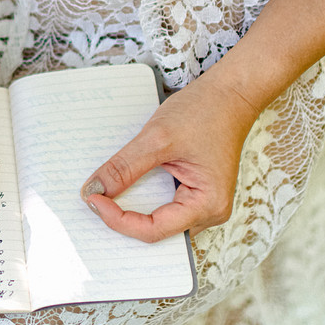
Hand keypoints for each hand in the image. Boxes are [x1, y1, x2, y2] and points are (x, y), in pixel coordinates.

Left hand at [80, 73, 258, 241]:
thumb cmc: (205, 111)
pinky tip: (124, 186)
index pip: (154, 230)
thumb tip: (94, 190)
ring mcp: (204, 203)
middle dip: (123, 219)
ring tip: (105, 196)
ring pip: (159, 220)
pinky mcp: (195, 191)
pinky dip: (143, 198)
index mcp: (208, 204)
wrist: (230, 93)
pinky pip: (165, 205)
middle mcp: (210, 211)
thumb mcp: (157, 138)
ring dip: (132, 210)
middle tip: (93, 200)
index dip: (119, 220)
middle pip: (157, 230)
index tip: (94, 199)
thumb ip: (124, 167)